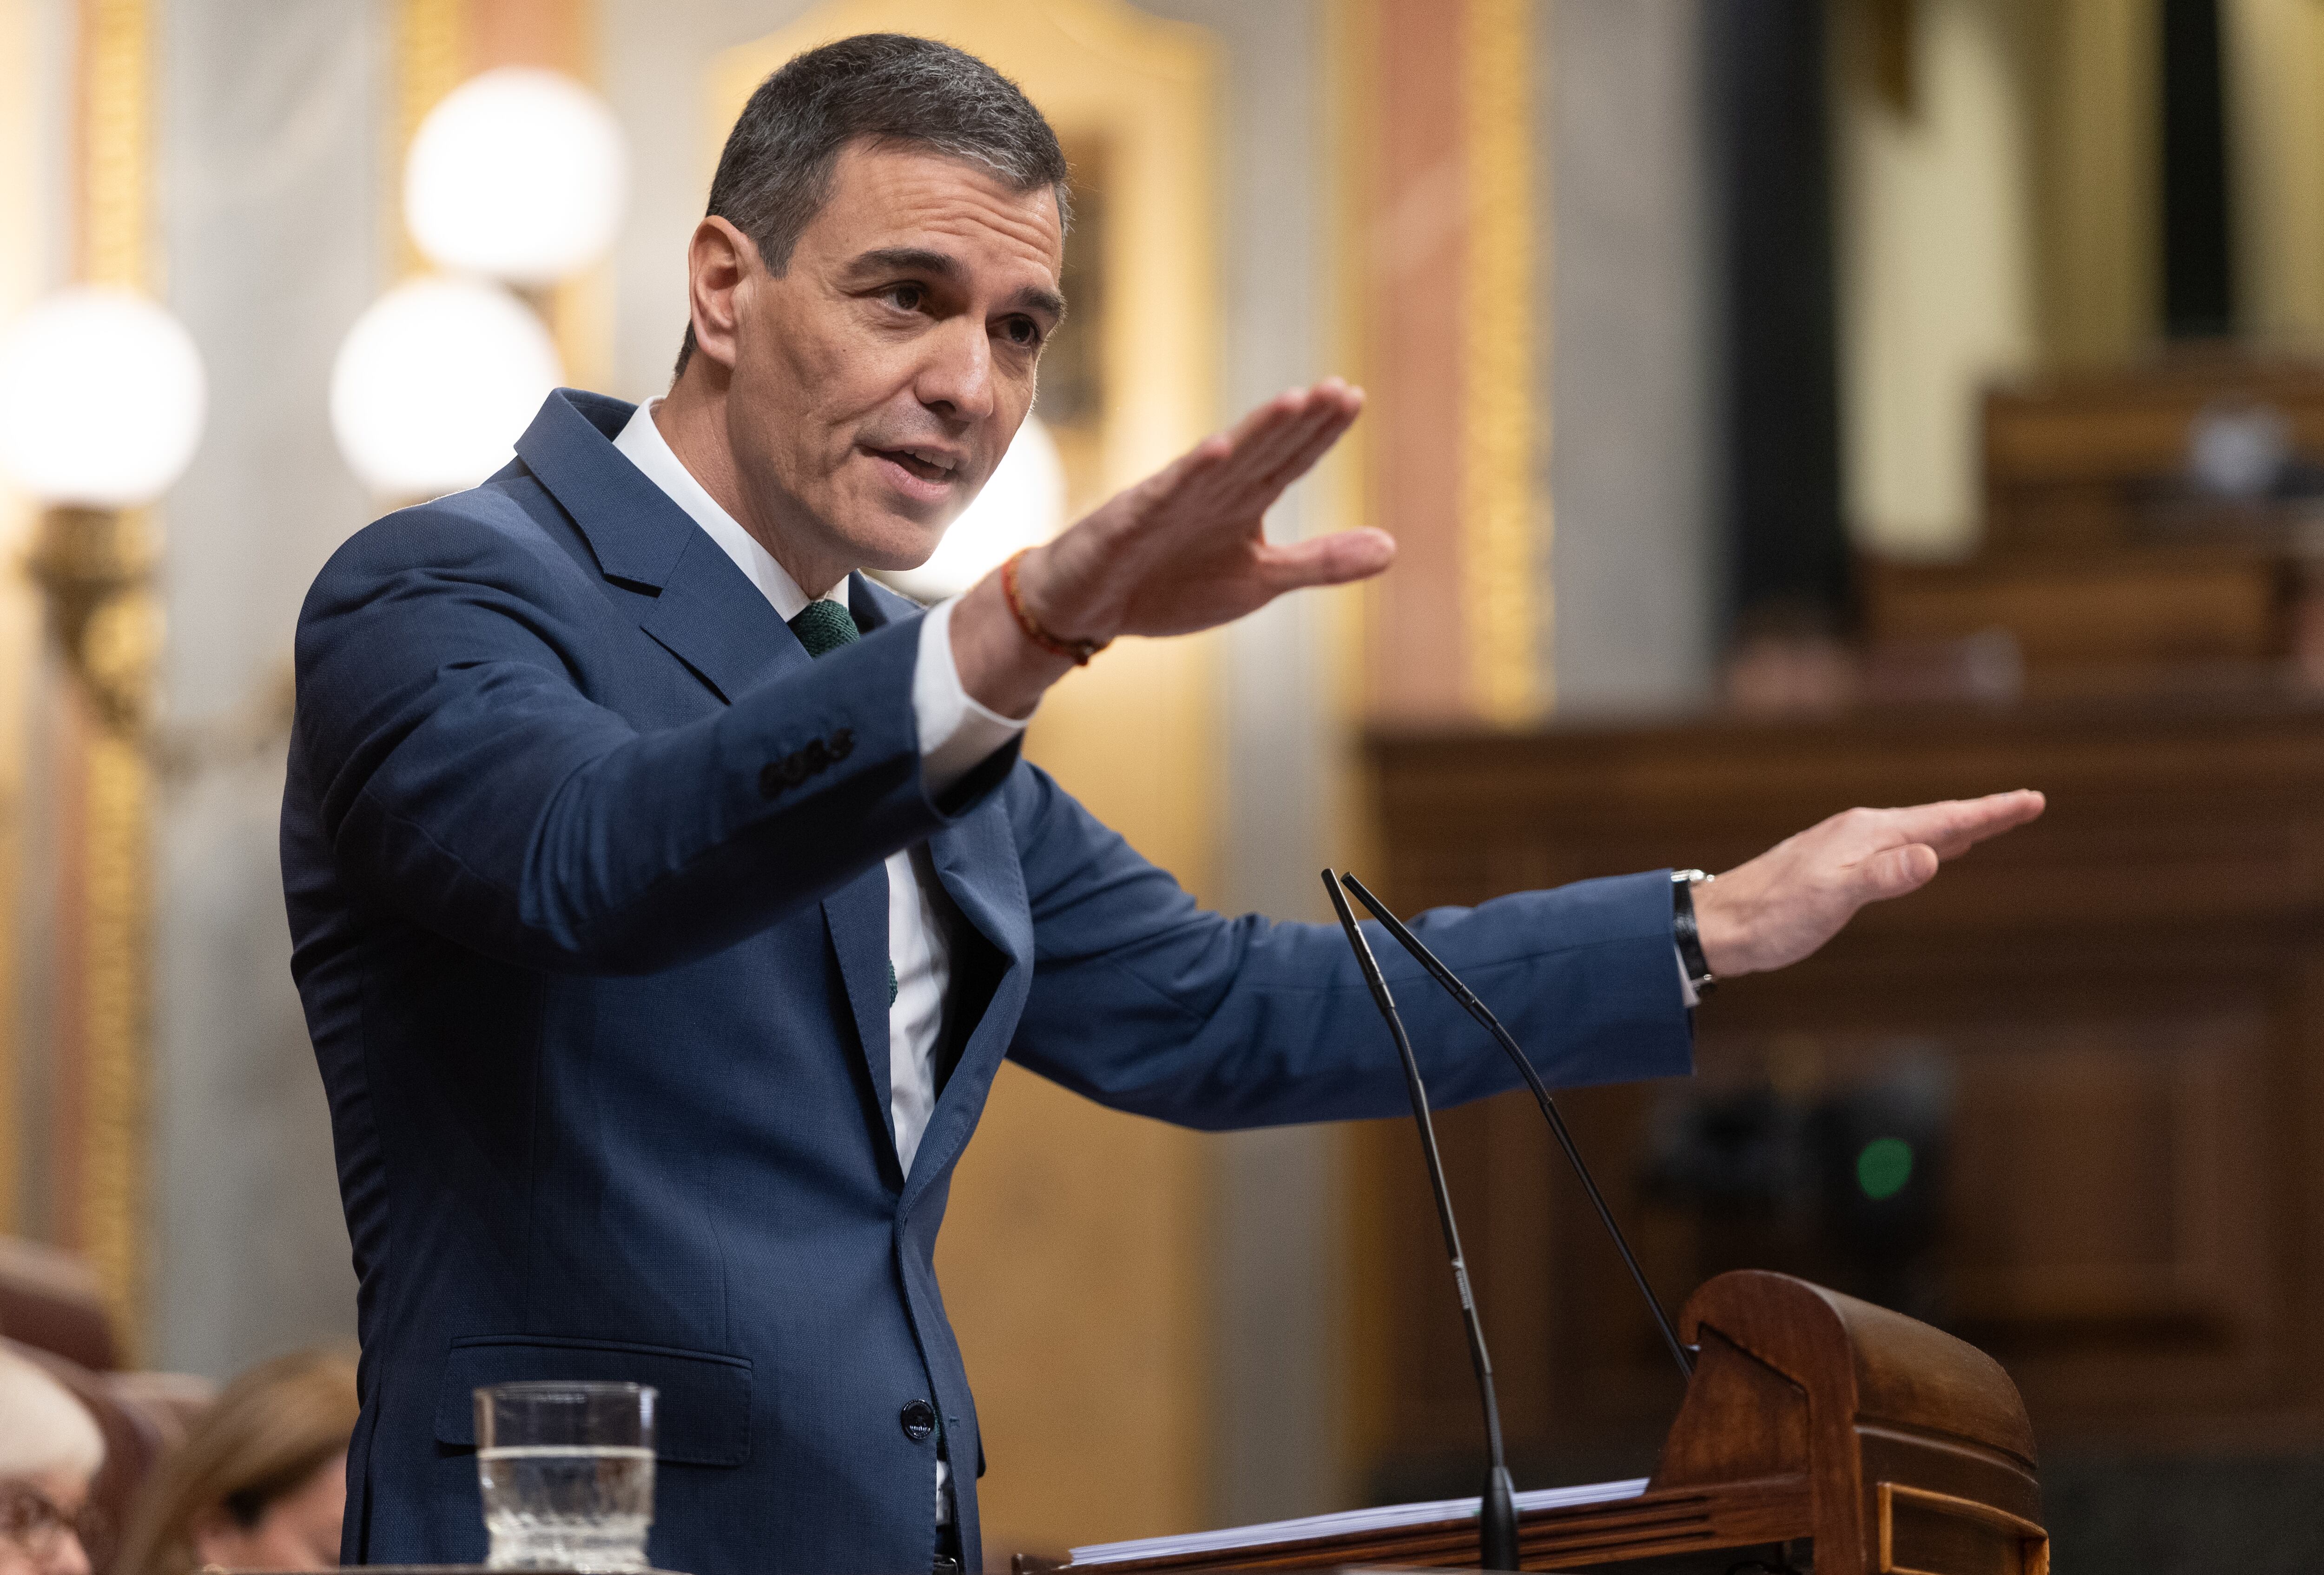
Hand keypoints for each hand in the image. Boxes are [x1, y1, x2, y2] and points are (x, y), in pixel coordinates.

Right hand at [952, 382, 1390, 714]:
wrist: (1089, 606)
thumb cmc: (1171, 586)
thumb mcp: (1259, 581)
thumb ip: (1321, 562)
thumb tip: (1393, 547)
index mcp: (1242, 503)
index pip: (1288, 461)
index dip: (1320, 433)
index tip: (1353, 397)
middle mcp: (1210, 492)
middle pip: (1261, 451)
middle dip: (1298, 421)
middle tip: (1336, 389)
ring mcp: (1168, 503)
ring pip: (1219, 463)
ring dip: (1253, 433)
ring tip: (1291, 403)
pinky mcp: (1130, 522)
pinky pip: (1162, 496)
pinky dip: (1188, 475)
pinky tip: (1215, 451)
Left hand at [1692, 790, 2045, 977]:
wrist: (1721, 924)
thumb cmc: (1773, 916)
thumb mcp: (1832, 898)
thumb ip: (1882, 876)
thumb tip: (1931, 856)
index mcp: (1866, 833)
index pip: (1942, 820)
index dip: (1990, 813)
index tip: (2032, 800)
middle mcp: (1860, 831)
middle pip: (1935, 819)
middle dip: (1983, 814)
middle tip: (2026, 805)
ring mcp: (1848, 847)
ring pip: (1917, 833)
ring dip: (1957, 828)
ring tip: (1989, 824)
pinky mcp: (1838, 867)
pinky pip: (1897, 849)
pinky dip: (1926, 845)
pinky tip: (1930, 852)